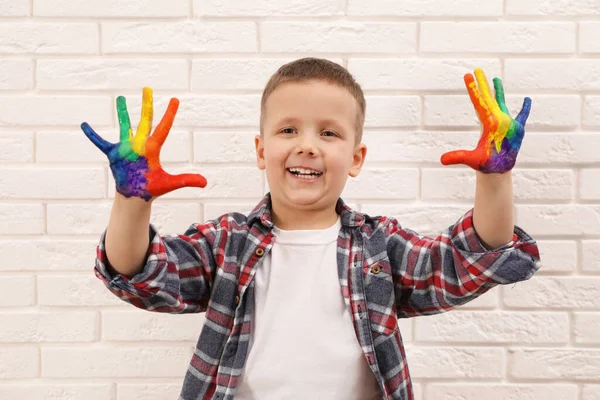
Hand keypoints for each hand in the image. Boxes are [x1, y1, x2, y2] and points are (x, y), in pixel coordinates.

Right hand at [81, 87, 206, 200]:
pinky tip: (84, 125)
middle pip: (145, 120)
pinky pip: (101, 142)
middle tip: (148, 88)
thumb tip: (206, 182)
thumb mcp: (170, 184)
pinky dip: (92, 135)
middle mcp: (140, 144)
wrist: (136, 195)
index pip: (163, 127)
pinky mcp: (114, 154)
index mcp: (153, 148)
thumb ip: (186, 180)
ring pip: (124, 125)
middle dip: (146, 104)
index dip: (169, 114)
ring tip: (119, 97)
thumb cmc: (152, 188)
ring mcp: (126, 148)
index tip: (175, 99)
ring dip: (122, 112)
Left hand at [440, 68, 531, 172]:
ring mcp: (506, 123)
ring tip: (495, 78)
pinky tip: (527, 99)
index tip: (467, 75)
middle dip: (483, 84)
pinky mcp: (517, 130)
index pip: (479, 102)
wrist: (496, 170)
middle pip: (488, 97)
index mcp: (487, 123)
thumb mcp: (471, 160)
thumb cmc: (485, 164)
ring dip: (499, 91)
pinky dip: (525, 108)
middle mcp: (495, 119)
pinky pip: (522, 116)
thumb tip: (441, 160)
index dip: (473, 89)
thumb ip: (458, 157)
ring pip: (502, 102)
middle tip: (477, 69)